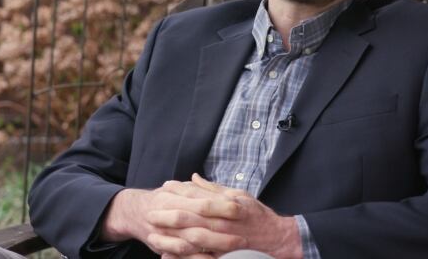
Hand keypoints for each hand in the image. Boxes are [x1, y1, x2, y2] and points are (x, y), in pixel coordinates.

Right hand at [101, 182, 245, 255]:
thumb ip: (199, 187)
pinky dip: (198, 258)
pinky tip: (215, 258)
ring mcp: (163, 230)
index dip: (221, 205)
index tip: (240, 208)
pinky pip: (181, 254)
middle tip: (244, 234)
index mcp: (174, 194)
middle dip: (221, 227)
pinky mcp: (160, 245)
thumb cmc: (163, 199)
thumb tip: (224, 188)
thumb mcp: (179, 188)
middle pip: (197, 220)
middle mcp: (167, 212)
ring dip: (214, 245)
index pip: (201, 199)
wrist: (134, 211)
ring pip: (190, 239)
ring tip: (236, 247)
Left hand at [155, 174, 303, 258]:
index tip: (162, 189)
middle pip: (192, 218)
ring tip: (154, 234)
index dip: (178, 193)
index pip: (198, 197)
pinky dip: (184, 255)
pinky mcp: (224, 255)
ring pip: (193, 238)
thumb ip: (214, 187)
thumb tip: (193, 176)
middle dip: (168, 216)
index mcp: (227, 205)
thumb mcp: (239, 195)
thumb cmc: (257, 215)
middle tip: (150, 214)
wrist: (278, 239)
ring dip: (172, 236)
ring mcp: (224, 241)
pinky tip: (168, 253)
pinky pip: (201, 256)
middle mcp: (225, 222)